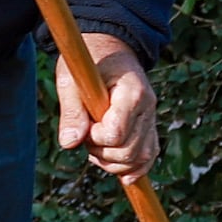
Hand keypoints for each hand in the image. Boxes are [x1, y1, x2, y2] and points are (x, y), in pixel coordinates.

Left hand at [62, 34, 158, 180]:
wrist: (110, 47)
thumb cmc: (89, 60)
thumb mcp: (71, 78)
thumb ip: (71, 111)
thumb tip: (69, 143)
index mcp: (131, 92)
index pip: (116, 134)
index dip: (95, 138)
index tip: (84, 124)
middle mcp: (148, 107)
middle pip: (128, 151)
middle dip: (101, 152)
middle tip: (86, 133)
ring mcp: (151, 118)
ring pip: (140, 158)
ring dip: (113, 163)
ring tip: (96, 145)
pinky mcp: (149, 126)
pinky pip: (149, 155)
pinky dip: (135, 168)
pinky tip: (121, 174)